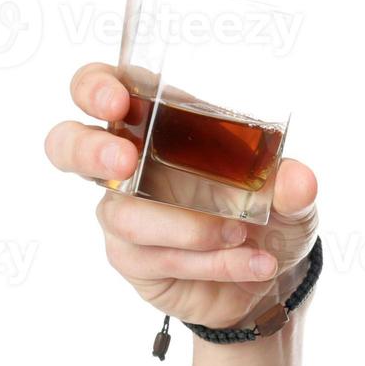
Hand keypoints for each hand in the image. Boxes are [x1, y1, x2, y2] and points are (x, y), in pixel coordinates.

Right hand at [44, 63, 319, 329]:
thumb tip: (297, 179)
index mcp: (160, 123)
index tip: (115, 101)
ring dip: (189, 227)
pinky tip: (252, 263)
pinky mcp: (133, 258)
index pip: (105, 88)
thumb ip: (293, 185)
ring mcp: (124, 212)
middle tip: (124, 162)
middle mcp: (130, 163)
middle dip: (87, 149)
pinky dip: (211, 262)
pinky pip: (159, 258)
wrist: (271, 278)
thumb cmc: (269, 216)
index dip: (95, 87)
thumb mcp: (292, 199)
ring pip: (125, 216)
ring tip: (241, 233)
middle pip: (67, 144)